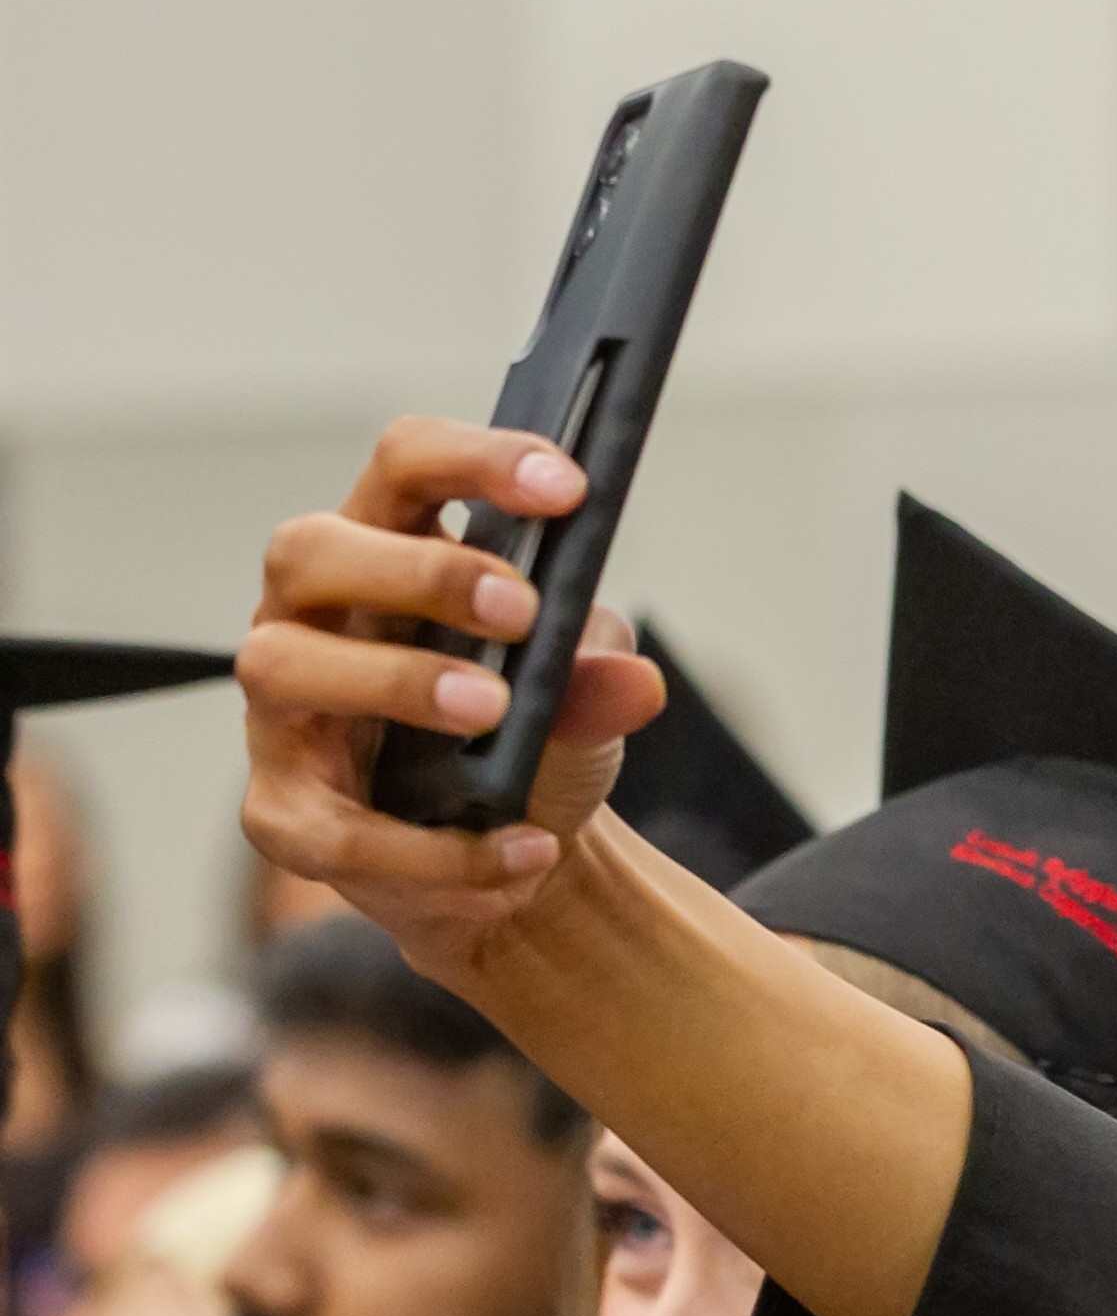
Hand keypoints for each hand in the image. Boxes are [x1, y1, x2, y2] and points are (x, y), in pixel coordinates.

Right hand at [239, 418, 668, 984]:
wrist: (517, 855)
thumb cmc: (530, 738)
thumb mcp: (582, 701)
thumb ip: (597, 679)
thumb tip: (636, 681)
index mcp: (387, 556)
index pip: (404, 467)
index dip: (475, 461)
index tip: (570, 488)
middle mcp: (312, 620)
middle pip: (309, 550)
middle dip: (419, 573)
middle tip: (522, 612)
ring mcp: (284, 714)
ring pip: (282, 666)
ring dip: (396, 682)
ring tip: (495, 712)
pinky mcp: (284, 814)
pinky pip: (334, 829)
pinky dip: (437, 850)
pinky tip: (525, 849)